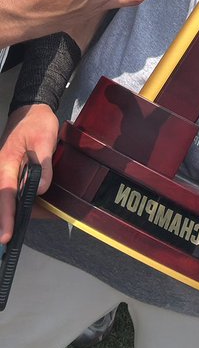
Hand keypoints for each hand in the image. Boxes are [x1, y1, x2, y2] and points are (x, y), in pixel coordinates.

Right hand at [0, 104, 58, 243]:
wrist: (31, 109)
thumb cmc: (36, 121)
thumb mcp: (44, 139)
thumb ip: (43, 164)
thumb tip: (40, 189)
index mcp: (6, 163)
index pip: (5, 194)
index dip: (6, 216)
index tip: (6, 235)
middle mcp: (3, 170)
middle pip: (4, 200)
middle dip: (10, 220)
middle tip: (15, 239)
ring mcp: (7, 172)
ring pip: (10, 196)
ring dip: (19, 210)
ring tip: (36, 222)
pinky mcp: (13, 172)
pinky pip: (15, 190)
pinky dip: (24, 200)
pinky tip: (38, 206)